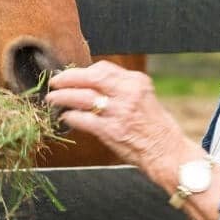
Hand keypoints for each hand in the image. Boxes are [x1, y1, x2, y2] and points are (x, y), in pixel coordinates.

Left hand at [45, 60, 191, 184]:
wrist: (167, 151)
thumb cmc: (153, 125)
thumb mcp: (143, 97)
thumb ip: (121, 88)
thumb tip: (90, 84)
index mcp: (137, 81)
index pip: (103, 68)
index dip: (83, 71)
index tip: (71, 75)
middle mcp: (129, 93)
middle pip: (91, 78)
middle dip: (68, 78)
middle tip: (54, 82)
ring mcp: (119, 112)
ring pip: (83, 97)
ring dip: (63, 97)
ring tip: (53, 99)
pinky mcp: (112, 131)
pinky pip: (83, 119)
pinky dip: (71, 117)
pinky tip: (65, 117)